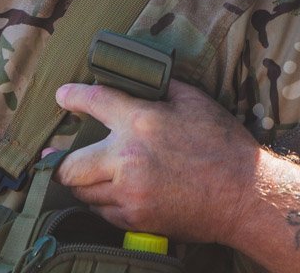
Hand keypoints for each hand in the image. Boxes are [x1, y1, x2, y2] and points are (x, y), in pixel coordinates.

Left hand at [54, 80, 260, 243]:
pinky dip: (102, 203)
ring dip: (82, 183)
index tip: (62, 97)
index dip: (72, 97)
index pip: (93, 102)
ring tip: (85, 176)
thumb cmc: (224, 144)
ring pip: (83, 192)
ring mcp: (129, 193)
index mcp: (141, 121)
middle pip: (70, 165)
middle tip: (54, 156)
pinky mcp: (135, 219)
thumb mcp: (195, 101)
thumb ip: (162, 88)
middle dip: (59, 161)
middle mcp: (127, 158)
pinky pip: (103, 212)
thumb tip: (142, 80)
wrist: (244, 195)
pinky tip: (111, 195)